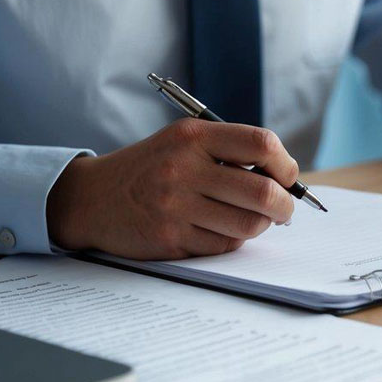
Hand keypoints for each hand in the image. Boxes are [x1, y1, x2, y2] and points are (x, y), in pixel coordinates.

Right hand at [46, 119, 298, 259]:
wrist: (93, 198)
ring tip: (252, 219)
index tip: (288, 177)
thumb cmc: (153, 168)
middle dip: (284, 206)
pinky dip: (231, 241)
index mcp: (193, 136)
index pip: (261, 144)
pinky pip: (223, 246)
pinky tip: (217, 229)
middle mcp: (183, 168)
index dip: (286, 164)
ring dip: (260, 226)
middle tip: (284, 210)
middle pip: (262, 191)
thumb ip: (231, 151)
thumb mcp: (184, 141)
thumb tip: (286, 178)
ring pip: (248, 224)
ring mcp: (175, 206)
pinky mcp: (169, 239)